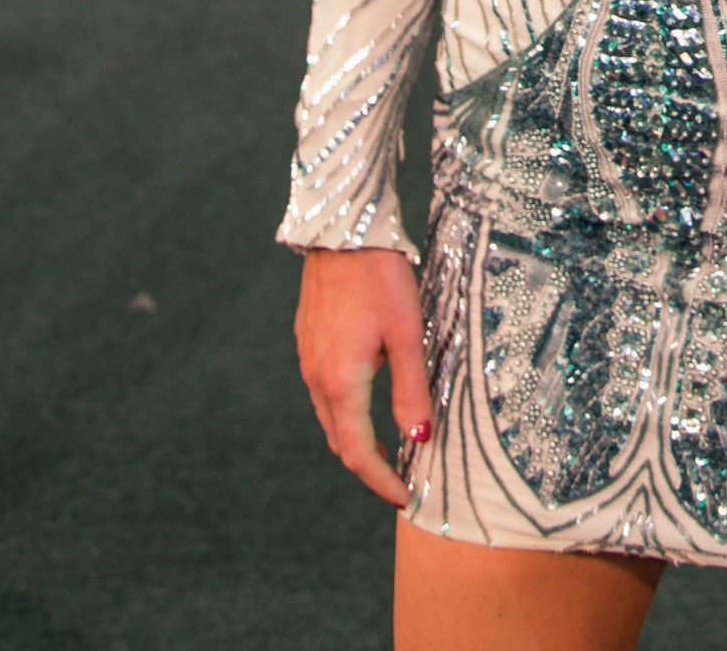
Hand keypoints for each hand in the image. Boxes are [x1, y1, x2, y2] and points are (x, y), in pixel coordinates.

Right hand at [294, 247, 433, 507]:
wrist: (343, 231)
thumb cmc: (380, 278)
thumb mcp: (406, 333)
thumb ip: (411, 389)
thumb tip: (419, 438)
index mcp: (340, 382)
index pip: (358, 453)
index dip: (381, 481)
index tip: (406, 496)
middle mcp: (316, 376)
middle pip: (340, 441)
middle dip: (369, 466)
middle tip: (400, 477)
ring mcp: (308, 358)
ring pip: (329, 417)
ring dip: (355, 439)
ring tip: (388, 446)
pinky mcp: (308, 340)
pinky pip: (323, 392)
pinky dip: (345, 411)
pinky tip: (367, 401)